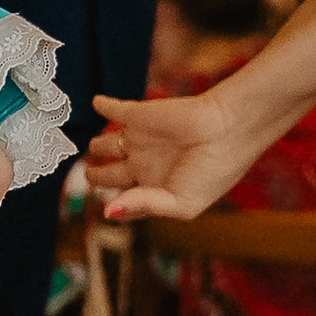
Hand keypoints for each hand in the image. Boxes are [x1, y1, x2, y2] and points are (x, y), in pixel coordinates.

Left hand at [87, 84, 277, 221]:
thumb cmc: (214, 170)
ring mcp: (140, 139)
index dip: (113, 205)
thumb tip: (108, 212)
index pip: (126, 199)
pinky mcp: (139, 115)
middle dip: (95, 176)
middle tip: (86, 175)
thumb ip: (144, 207)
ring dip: (94, 146)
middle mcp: (146, 164)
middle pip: (109, 174)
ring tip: (86, 148)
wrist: (230, 129)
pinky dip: (103, 105)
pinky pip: (114, 109)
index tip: (104, 209)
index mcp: (157, 187)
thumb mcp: (182, 203)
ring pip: (106, 144)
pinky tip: (96, 102)